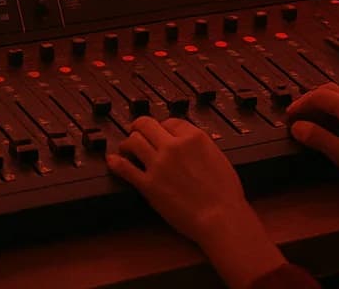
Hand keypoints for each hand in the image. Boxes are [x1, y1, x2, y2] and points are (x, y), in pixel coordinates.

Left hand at [108, 117, 285, 288]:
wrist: (220, 216)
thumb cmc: (225, 192)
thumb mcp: (217, 156)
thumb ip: (198, 146)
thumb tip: (186, 145)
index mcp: (193, 137)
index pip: (169, 121)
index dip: (161, 126)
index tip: (159, 132)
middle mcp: (173, 146)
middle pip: (146, 125)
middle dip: (139, 127)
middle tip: (135, 132)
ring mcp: (159, 164)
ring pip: (133, 142)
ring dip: (127, 143)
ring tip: (126, 149)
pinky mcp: (148, 185)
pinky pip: (125, 168)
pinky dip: (116, 162)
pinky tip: (112, 161)